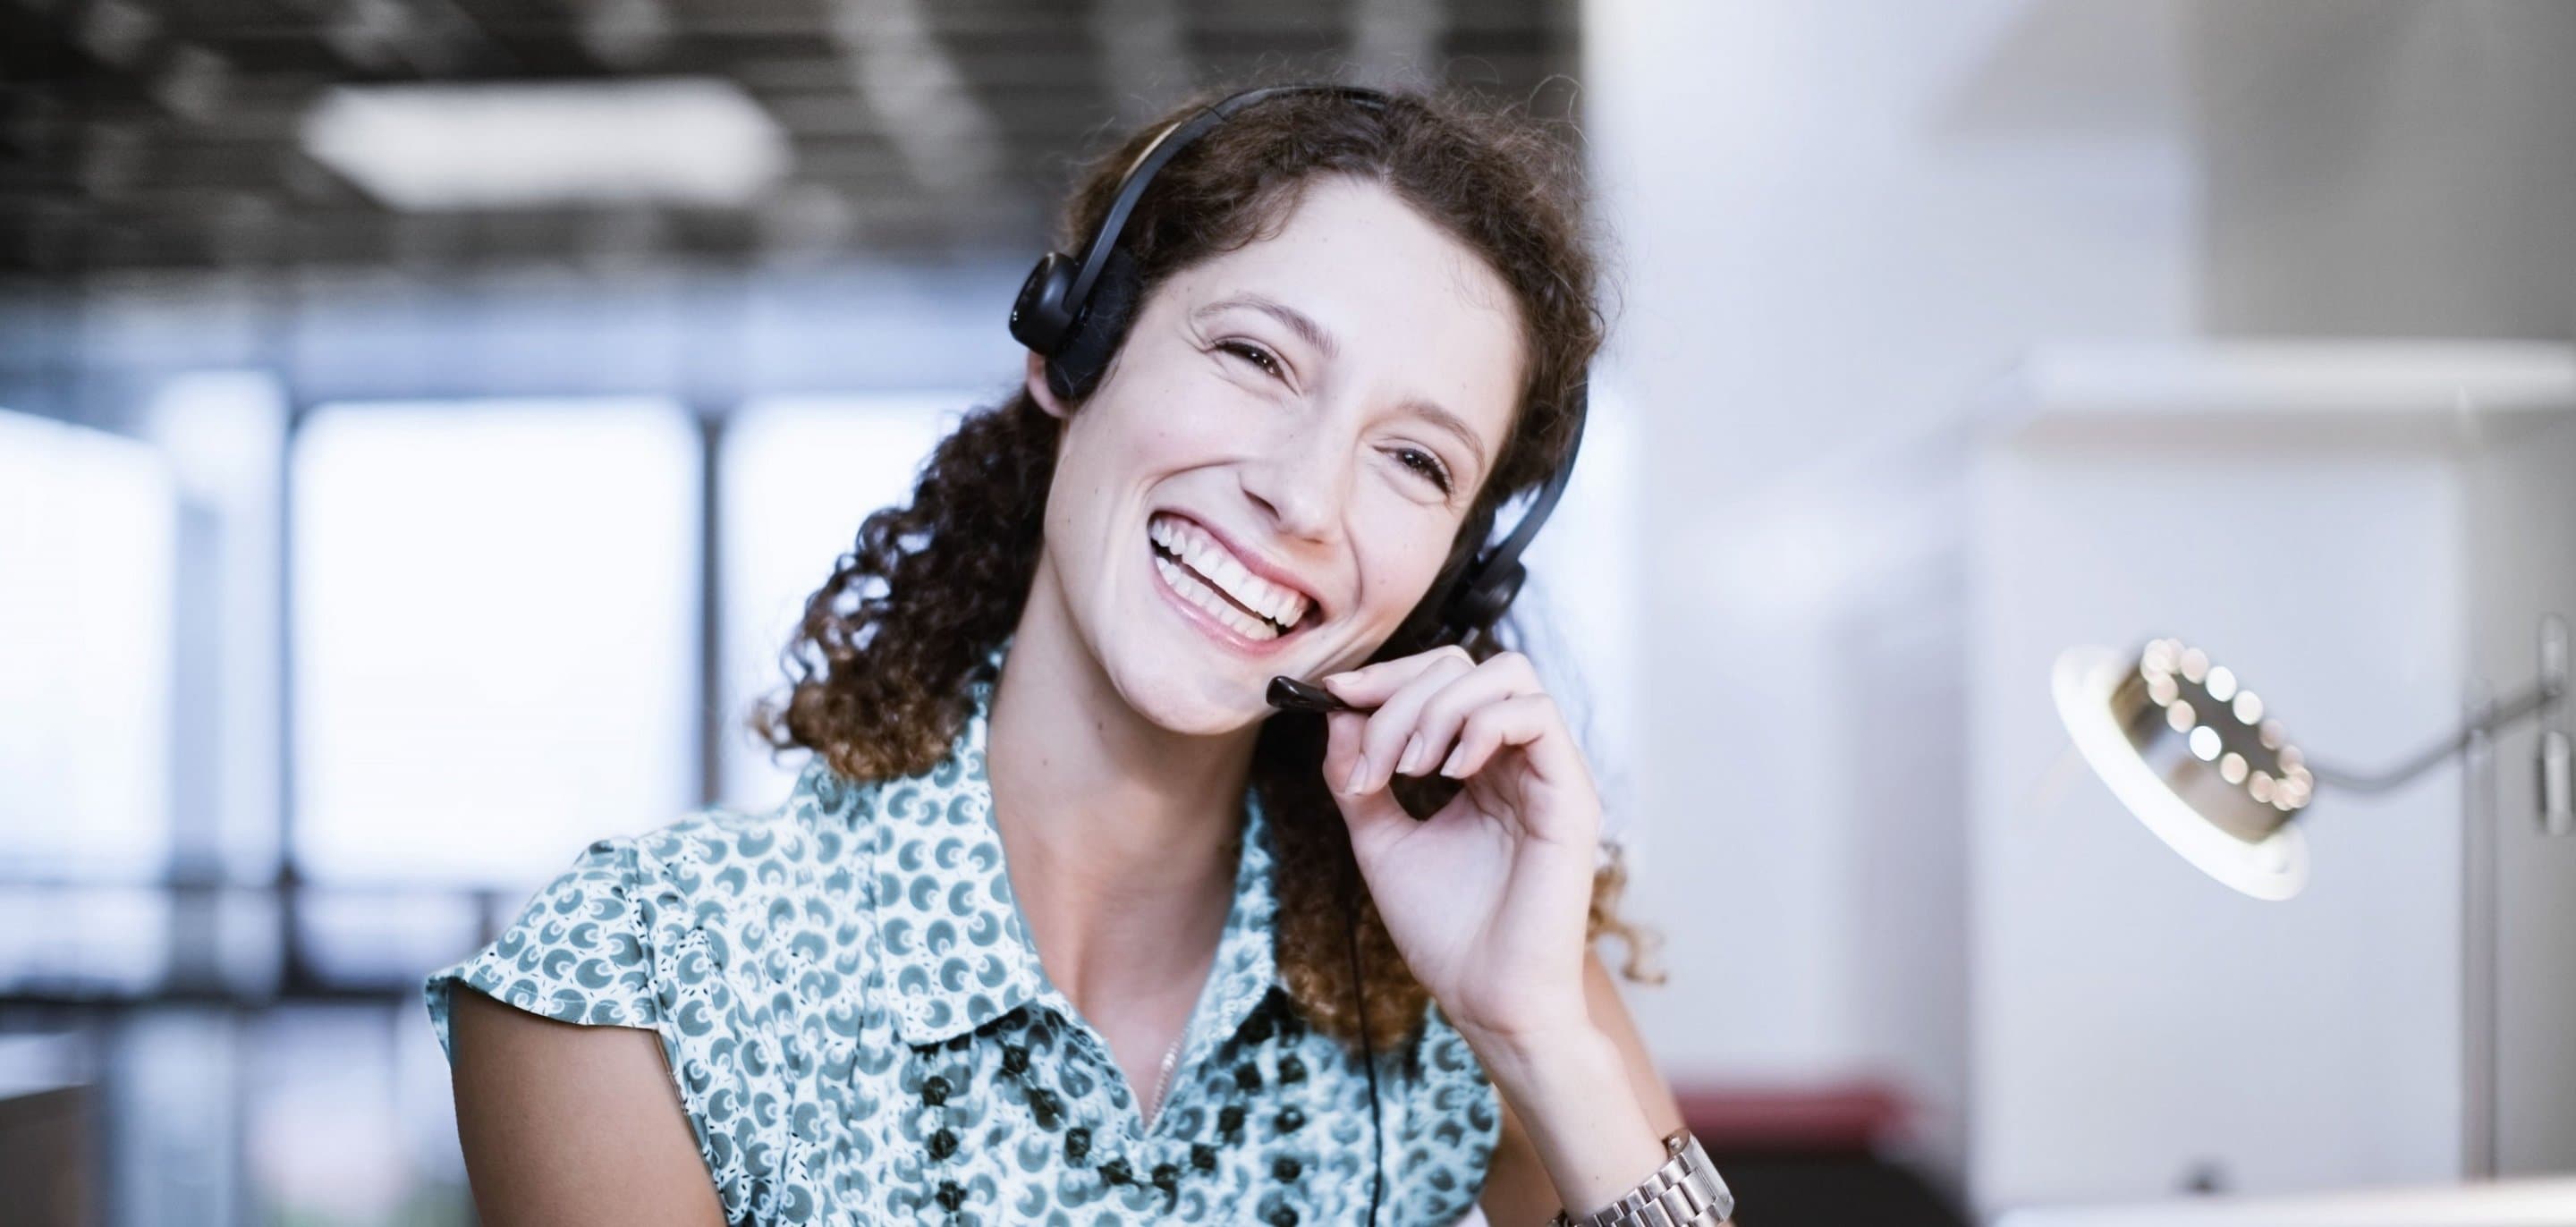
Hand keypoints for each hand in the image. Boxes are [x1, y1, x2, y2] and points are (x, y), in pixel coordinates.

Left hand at [1317, 645, 1603, 1045]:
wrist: (1488, 1001)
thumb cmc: (1447, 934)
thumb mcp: (1381, 842)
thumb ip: (1357, 777)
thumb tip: (1337, 712)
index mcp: (1478, 768)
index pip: (1442, 681)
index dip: (1386, 677)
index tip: (1333, 697)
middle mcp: (1517, 762)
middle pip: (1468, 665)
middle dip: (1403, 693)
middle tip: (1373, 758)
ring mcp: (1549, 774)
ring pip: (1507, 675)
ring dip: (1439, 708)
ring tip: (1408, 768)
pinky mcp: (1571, 795)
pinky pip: (1537, 716)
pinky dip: (1483, 725)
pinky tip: (1450, 773)